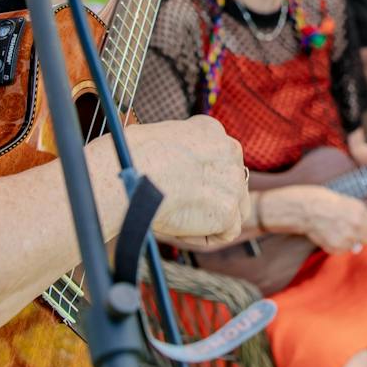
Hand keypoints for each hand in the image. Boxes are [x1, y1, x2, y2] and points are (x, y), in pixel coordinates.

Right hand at [131, 117, 250, 250]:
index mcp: (212, 130)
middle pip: (231, 184)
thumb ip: (180, 150)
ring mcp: (232, 182)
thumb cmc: (132, 156)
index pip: (219, 159)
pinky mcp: (228, 210)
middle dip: (211, 198)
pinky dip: (205, 237)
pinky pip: (226, 233)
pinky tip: (181, 229)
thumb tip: (175, 167)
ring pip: (234, 208)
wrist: (136, 173)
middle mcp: (230, 151)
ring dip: (211, 219)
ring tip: (179, 218)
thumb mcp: (161, 137)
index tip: (179, 186)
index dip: (199, 178)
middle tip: (181, 207)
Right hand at [261, 184, 366, 253]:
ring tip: (333, 229)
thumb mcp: (349, 203)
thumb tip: (363, 239)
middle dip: (358, 235)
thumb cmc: (326, 203)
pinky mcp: (336, 247)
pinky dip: (335, 245)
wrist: (306, 209)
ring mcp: (347, 238)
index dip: (365, 227)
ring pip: (353, 246)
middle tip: (345, 228)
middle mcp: (357, 226)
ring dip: (346, 240)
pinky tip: (327, 234)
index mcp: (361, 213)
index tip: (358, 225)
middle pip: (366, 239)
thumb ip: (361, 218)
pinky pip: (341, 250)